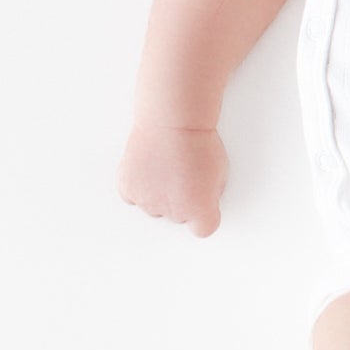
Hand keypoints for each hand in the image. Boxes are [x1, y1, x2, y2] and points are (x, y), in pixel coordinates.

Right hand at [116, 122, 228, 236]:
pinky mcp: (128, 189)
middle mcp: (174, 213)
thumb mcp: (220, 171)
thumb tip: (200, 200)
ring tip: (165, 166)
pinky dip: (138, 186)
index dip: (203, 213)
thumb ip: (210, 194)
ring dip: (158, 193)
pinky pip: (133, 197)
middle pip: (177, 216)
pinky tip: (148, 168)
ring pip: (154, 206)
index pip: (203, 228)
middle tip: (182, 174)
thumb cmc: (198, 142)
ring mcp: (148, 202)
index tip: (201, 200)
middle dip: (180, 199)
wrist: (172, 121)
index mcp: (200, 211)